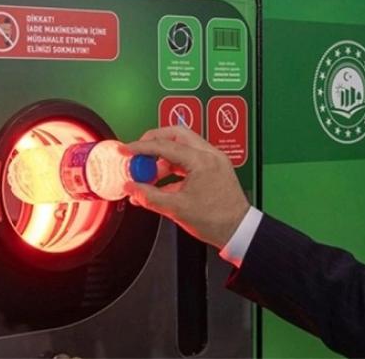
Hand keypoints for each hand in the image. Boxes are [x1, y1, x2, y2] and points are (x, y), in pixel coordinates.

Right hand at [125, 126, 249, 248]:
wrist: (239, 230)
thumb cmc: (216, 220)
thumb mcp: (176, 209)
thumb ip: (149, 196)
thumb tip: (132, 188)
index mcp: (201, 161)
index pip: (163, 145)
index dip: (140, 148)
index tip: (126, 150)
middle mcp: (210, 154)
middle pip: (175, 134)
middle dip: (153, 142)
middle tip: (138, 153)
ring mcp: (214, 159)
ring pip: (183, 144)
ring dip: (163, 156)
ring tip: (149, 174)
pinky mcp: (214, 167)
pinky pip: (190, 157)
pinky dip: (174, 165)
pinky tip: (162, 180)